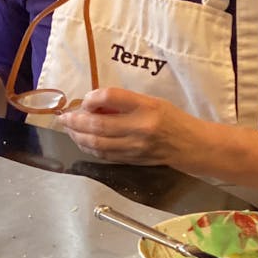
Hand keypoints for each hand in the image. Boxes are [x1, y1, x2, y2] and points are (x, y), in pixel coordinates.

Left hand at [56, 88, 190, 165]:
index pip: (111, 97)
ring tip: (69, 129)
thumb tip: (94, 104)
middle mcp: (140, 127)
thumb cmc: (173, 119)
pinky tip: (83, 141)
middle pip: (98, 124)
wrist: (193, 146)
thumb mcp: (153, 102)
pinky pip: (105, 155)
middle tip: (64, 117)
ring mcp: (136, 147)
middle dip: (75, 121)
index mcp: (147, 107)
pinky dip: (89, 148)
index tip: (85, 99)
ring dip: (78, 136)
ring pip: (97, 143)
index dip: (92, 97)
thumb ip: (125, 103)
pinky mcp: (133, 161)